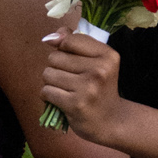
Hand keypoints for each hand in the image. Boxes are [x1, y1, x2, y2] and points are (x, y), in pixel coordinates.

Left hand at [40, 26, 133, 146]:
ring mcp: (87, 88)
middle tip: (70, 78)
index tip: (67, 56)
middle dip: (56, 67)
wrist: (111, 121)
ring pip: (48, 74)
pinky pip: (46, 91)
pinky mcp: (75, 104)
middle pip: (55, 57)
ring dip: (50, 82)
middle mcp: (100, 70)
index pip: (70, 40)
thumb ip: (76, 43)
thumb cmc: (100, 88)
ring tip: (64, 89)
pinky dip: (48, 95)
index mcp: (107, 56)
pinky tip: (59, 99)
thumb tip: (51, 36)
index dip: (62, 47)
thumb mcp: (97, 62)